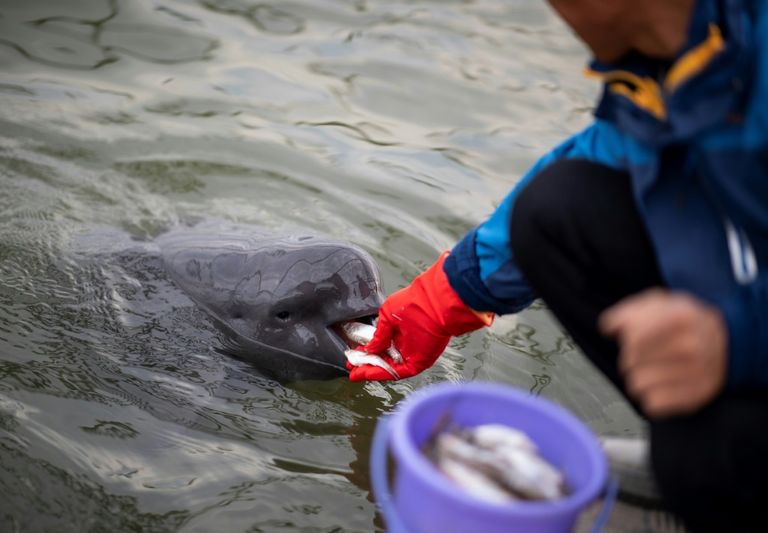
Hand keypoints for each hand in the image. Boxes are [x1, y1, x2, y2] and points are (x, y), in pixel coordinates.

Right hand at [348, 252, 492, 381]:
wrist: (433, 305)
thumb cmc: (412, 304)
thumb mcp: (387, 316)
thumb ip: (378, 335)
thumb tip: (369, 348)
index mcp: (400, 331)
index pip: (381, 346)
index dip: (367, 352)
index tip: (353, 356)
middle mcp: (406, 345)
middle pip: (384, 359)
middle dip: (366, 364)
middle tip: (351, 368)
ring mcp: (412, 355)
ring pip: (388, 368)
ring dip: (371, 371)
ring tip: (355, 374)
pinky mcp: (418, 363)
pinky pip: (397, 372)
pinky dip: (381, 373)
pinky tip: (366, 373)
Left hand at [599, 289, 727, 417]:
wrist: (726, 342)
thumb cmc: (686, 322)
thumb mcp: (660, 303)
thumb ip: (629, 310)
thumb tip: (608, 326)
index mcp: (680, 318)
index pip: (632, 337)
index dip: (626, 340)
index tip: (631, 340)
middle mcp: (690, 346)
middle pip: (630, 362)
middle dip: (629, 359)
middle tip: (643, 356)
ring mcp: (695, 374)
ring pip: (636, 385)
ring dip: (637, 378)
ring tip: (651, 370)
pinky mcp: (696, 397)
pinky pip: (652, 405)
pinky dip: (650, 397)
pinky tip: (660, 385)